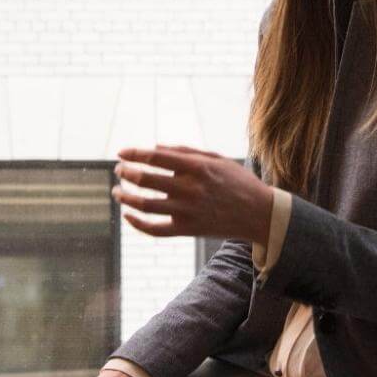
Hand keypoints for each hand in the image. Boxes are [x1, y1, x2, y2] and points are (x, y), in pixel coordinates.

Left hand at [113, 145, 274, 244]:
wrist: (259, 214)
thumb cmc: (237, 182)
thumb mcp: (216, 159)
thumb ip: (185, 151)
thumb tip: (154, 147)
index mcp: (197, 167)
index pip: (156, 157)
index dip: (134, 153)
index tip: (121, 153)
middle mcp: (190, 188)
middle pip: (146, 179)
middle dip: (126, 172)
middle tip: (119, 170)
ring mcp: (188, 211)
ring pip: (145, 205)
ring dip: (125, 197)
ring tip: (117, 191)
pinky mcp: (187, 229)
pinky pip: (155, 230)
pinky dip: (137, 224)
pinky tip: (128, 216)